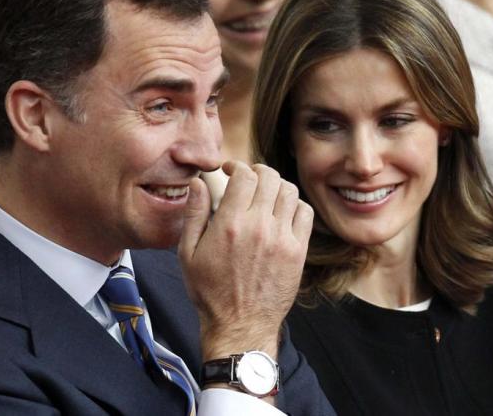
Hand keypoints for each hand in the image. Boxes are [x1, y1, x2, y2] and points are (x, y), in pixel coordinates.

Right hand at [178, 161, 313, 360]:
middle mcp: (259, 226)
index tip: (231, 171)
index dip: (238, 166)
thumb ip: (194, 214)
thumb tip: (199, 183)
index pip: (244, 175)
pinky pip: (304, 213)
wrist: (240, 325)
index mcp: (230, 223)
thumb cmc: (210, 292)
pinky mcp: (297, 251)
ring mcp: (282, 238)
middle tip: (250, 179)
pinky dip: (295, 206)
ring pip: (289, 191)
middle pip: (269, 177)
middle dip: (258, 171)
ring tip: (266, 195)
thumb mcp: (188, 253)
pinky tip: (283, 213)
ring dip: (276, 187)